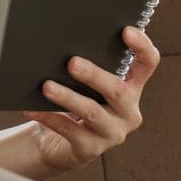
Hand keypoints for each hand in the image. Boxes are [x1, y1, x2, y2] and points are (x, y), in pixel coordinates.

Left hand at [22, 25, 158, 178]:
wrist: (57, 142)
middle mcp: (128, 111)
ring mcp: (112, 133)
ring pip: (92, 112)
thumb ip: (85, 64)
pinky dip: (49, 117)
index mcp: (132, 88)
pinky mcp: (90, 149)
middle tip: (72, 62)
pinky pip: (69, 130)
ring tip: (47, 87)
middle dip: (95, 75)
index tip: (126, 31)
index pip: (147, 64)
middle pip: (117, 90)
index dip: (142, 46)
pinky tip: (32, 108)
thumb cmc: (73, 102)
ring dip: (68, 97)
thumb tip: (63, 40)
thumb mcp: (84, 84)